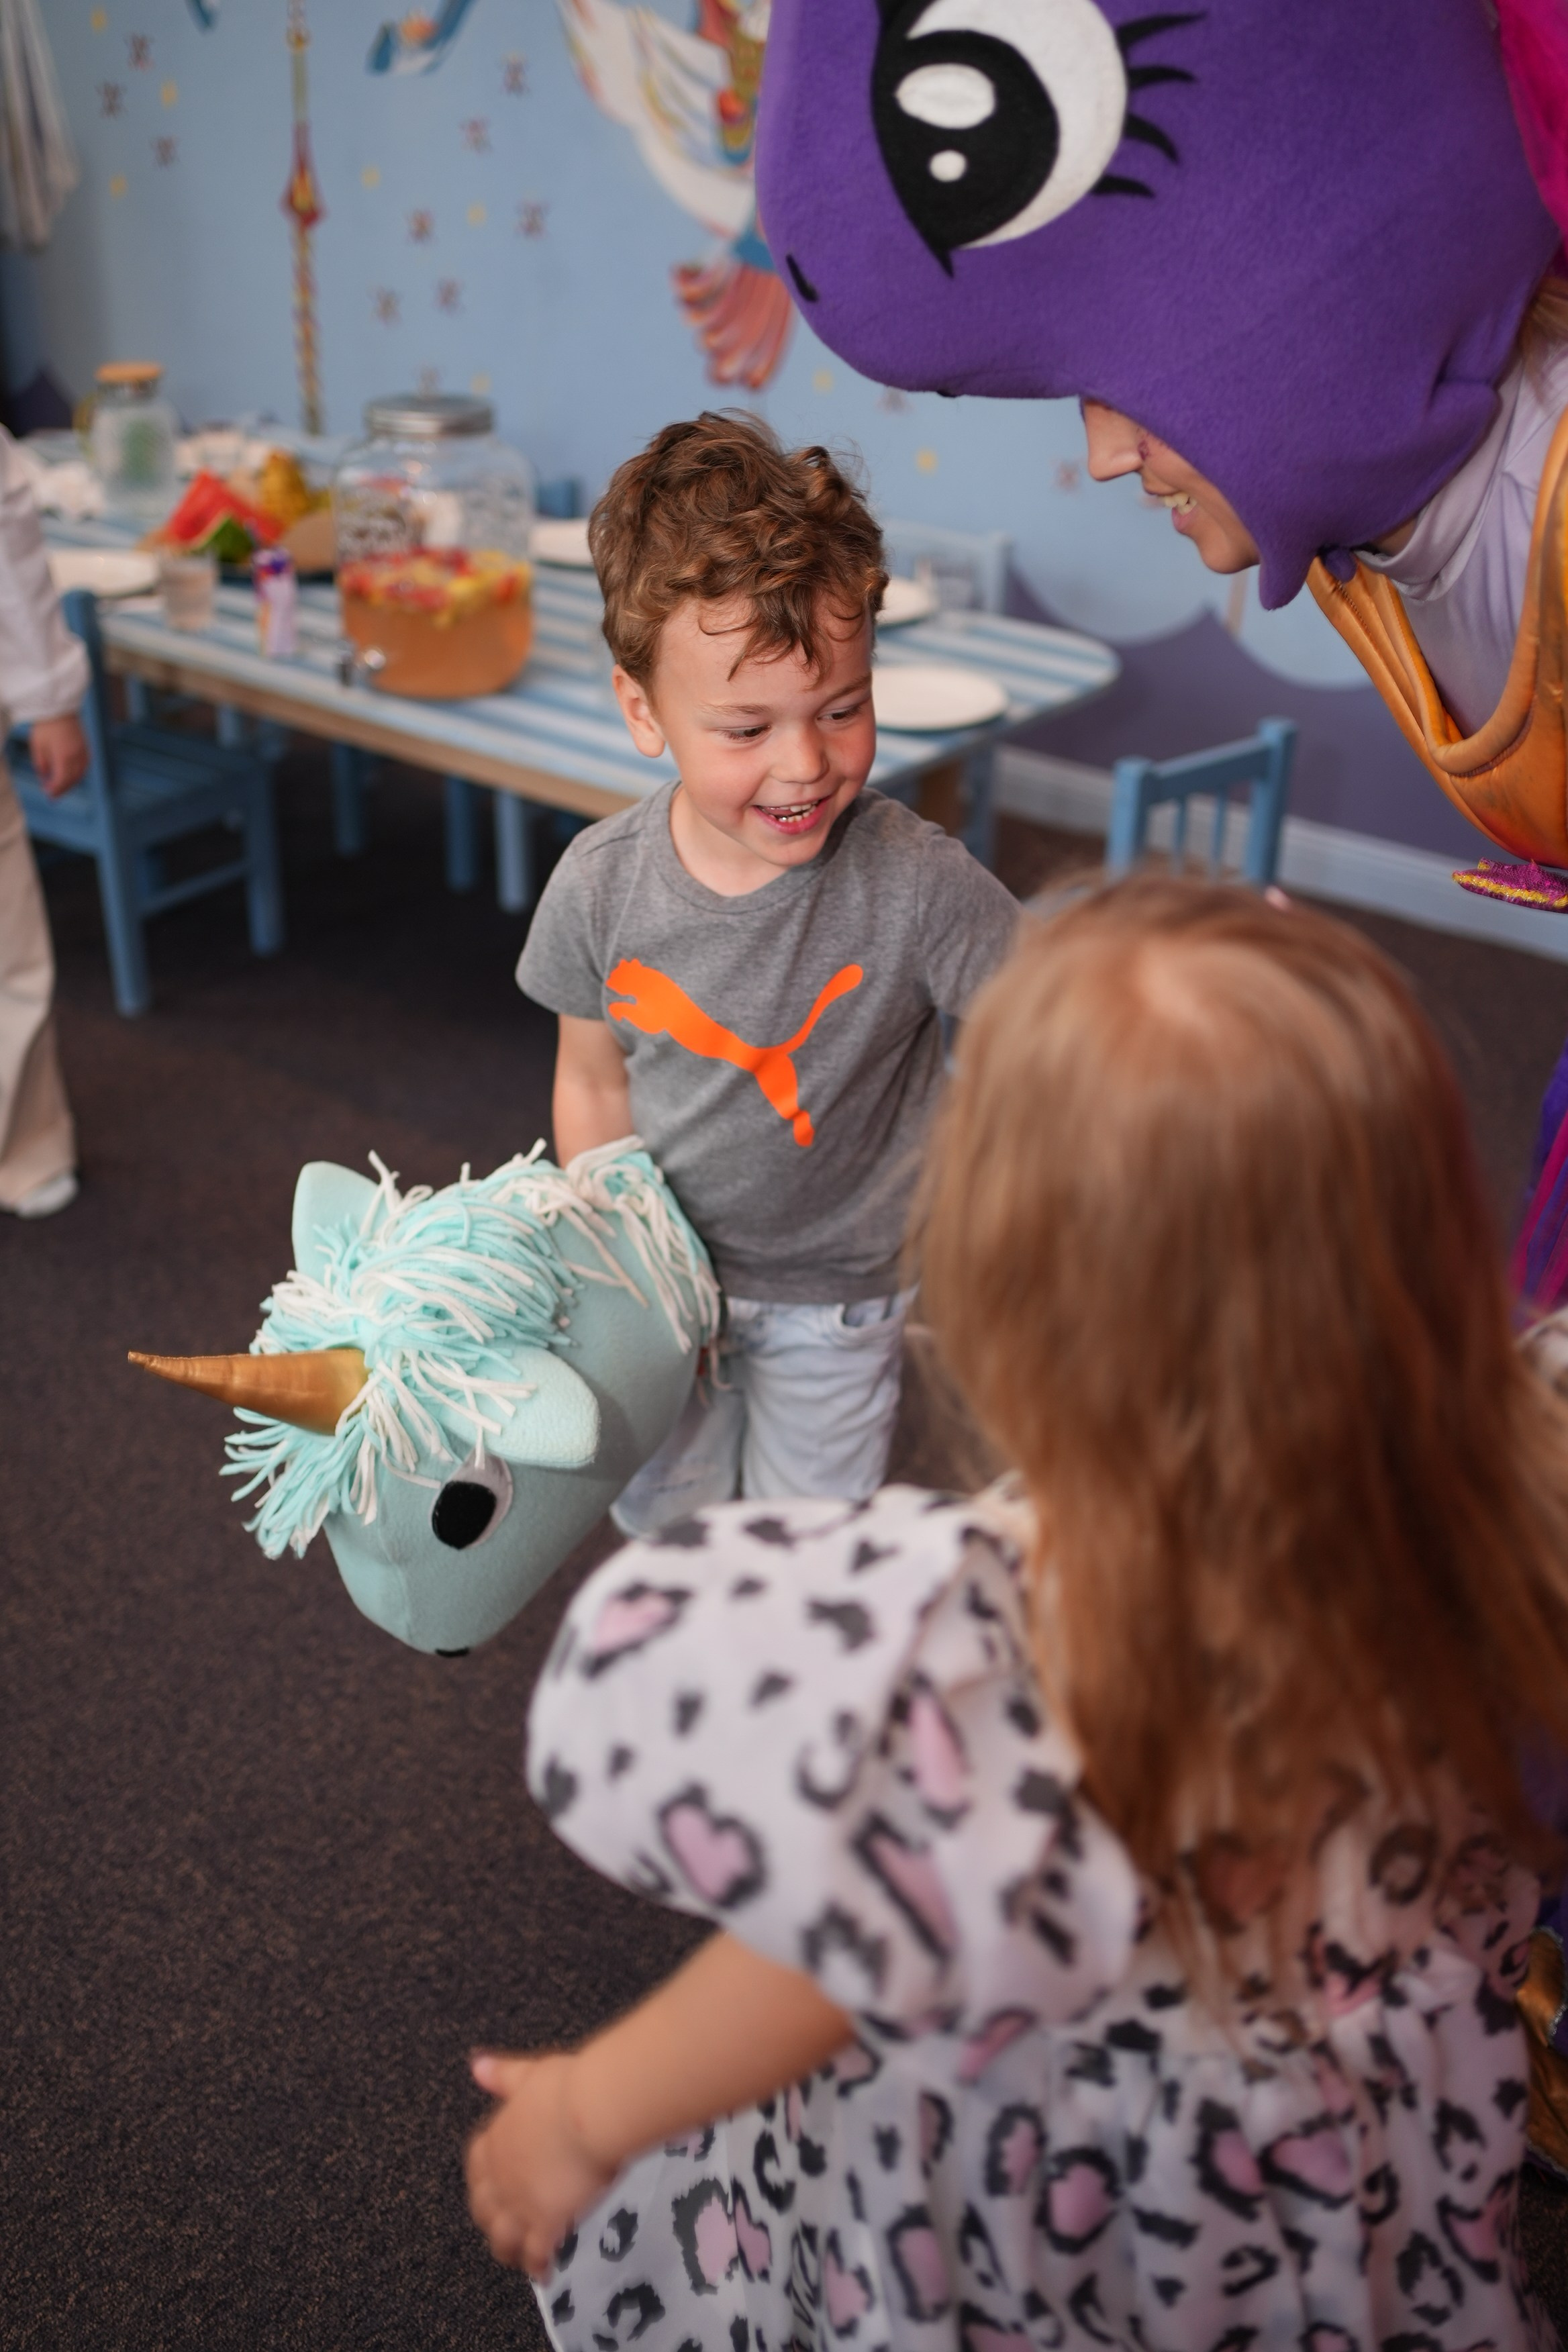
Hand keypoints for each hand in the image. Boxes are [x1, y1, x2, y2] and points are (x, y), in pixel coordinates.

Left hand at [28, 714, 88, 798]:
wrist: (59, 708)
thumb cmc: (45, 726)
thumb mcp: (37, 746)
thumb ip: (41, 764)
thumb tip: (45, 778)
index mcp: (63, 756)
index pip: (61, 780)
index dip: (55, 790)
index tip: (48, 794)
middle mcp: (76, 756)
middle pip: (72, 780)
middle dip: (63, 789)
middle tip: (54, 795)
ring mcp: (83, 751)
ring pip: (80, 774)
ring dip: (71, 783)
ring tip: (61, 786)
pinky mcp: (86, 747)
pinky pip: (85, 766)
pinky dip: (78, 773)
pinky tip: (71, 775)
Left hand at [466, 2049, 619, 2277]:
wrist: (592, 2112)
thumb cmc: (568, 2087)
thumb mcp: (530, 2074)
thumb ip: (503, 2076)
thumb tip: (476, 2065)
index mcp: (496, 2139)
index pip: (477, 2165)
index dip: (483, 2178)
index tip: (491, 2185)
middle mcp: (502, 2176)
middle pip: (484, 2209)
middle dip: (492, 2220)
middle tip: (505, 2229)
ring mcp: (521, 2202)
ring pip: (503, 2238)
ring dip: (509, 2250)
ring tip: (520, 2259)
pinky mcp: (546, 2222)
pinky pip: (536, 2253)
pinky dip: (538, 2265)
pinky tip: (545, 2272)